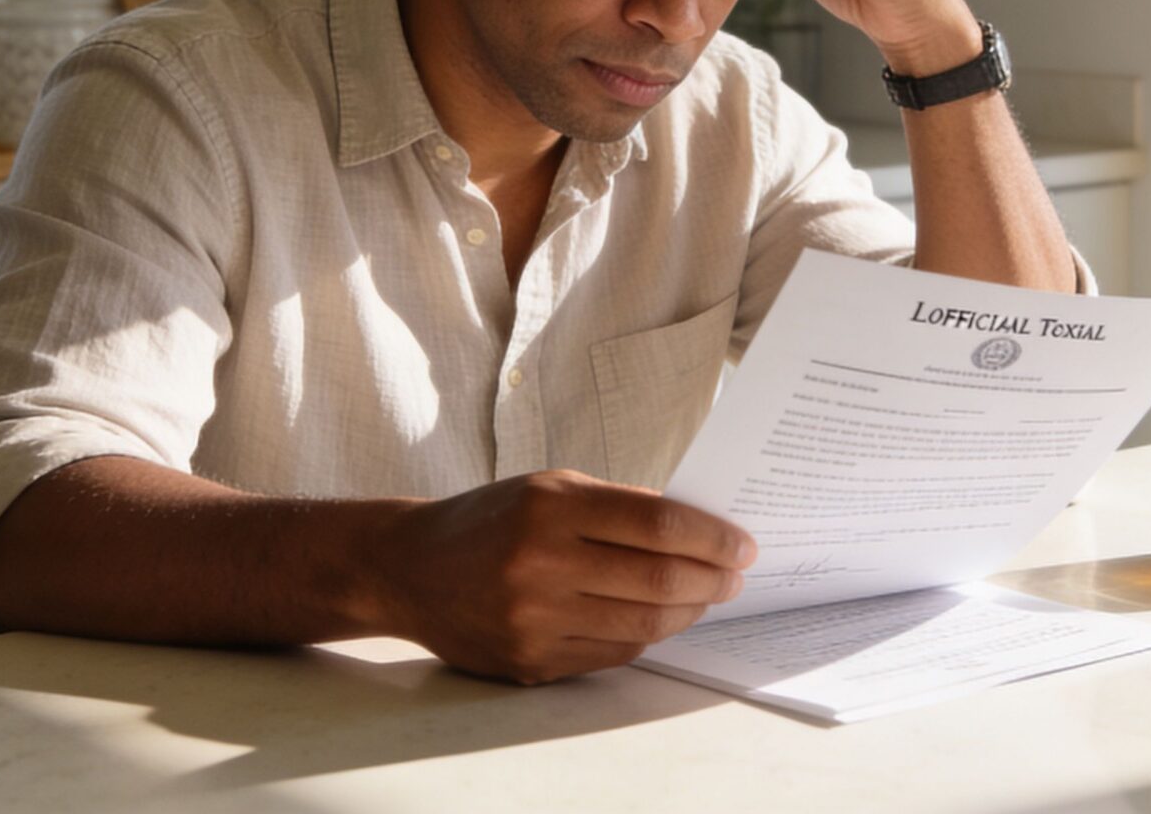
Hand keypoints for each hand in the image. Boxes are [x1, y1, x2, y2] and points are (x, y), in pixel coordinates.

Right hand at [367, 469, 756, 684]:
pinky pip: (612, 655)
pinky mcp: (530, 663)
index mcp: (549, 508)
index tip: (743, 545)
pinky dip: (646, 636)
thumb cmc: (489, 519)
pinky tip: (659, 618)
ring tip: (705, 596)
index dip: (711, 537)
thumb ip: (619, 506)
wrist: (407, 568)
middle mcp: (540, 565)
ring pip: (642, 626)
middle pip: (658, 580)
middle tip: (736, 575)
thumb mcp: (549, 487)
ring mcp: (534, 620)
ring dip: (687, 612)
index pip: (656, 525)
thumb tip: (698, 529)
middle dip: (711, 579)